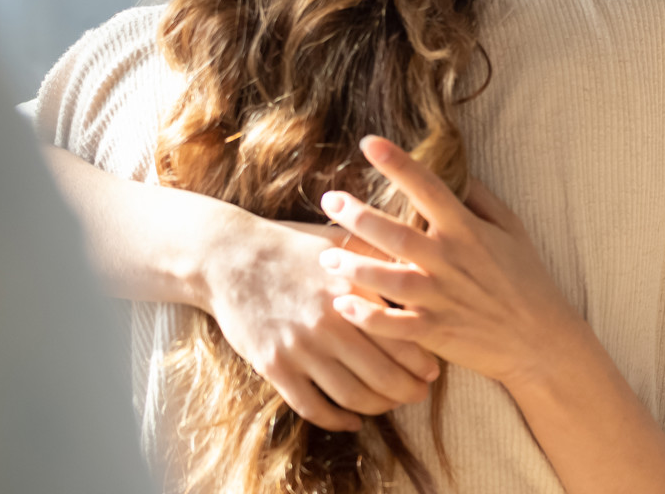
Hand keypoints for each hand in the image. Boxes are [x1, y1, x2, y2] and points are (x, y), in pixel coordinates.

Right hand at [200, 214, 441, 430]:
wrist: (230, 257)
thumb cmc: (294, 246)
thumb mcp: (343, 244)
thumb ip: (381, 259)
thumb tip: (424, 268)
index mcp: (353, 290)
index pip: (401, 335)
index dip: (423, 360)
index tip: (434, 369)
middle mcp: (329, 322)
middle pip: (382, 374)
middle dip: (408, 391)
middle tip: (421, 394)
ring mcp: (300, 347)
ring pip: (351, 395)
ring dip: (378, 408)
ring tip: (391, 405)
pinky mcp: (273, 366)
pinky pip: (311, 406)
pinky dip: (336, 420)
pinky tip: (352, 420)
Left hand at [319, 135, 585, 389]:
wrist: (540, 340)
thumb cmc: (528, 280)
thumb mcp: (513, 229)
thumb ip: (482, 199)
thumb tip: (456, 170)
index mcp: (467, 230)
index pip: (429, 188)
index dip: (398, 163)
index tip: (369, 142)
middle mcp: (450, 260)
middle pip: (396, 233)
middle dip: (358, 215)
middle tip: (329, 200)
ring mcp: (441, 298)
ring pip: (388, 279)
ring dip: (354, 267)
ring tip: (326, 257)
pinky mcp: (435, 332)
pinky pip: (393, 325)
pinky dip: (367, 317)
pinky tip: (342, 306)